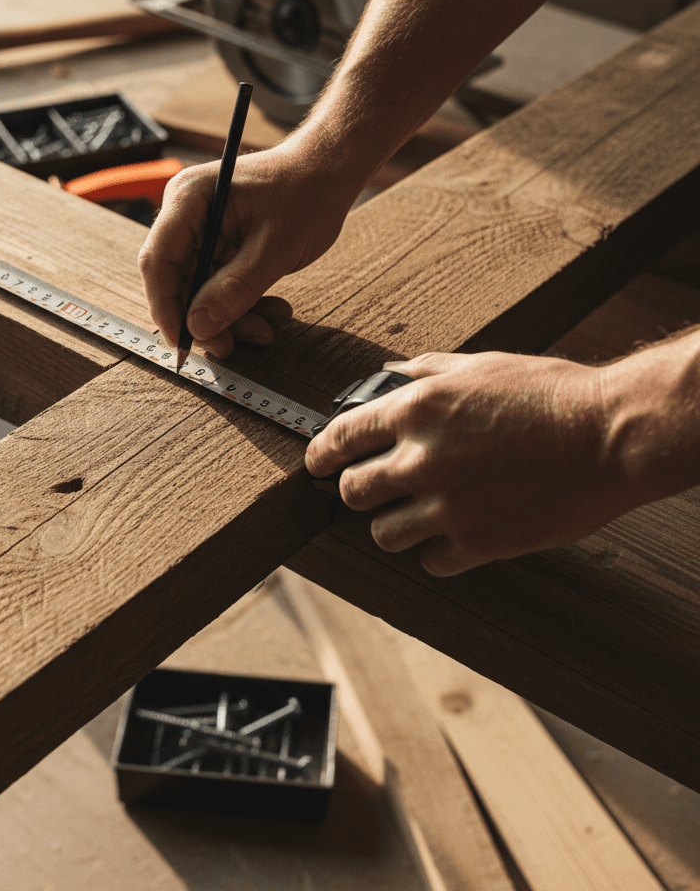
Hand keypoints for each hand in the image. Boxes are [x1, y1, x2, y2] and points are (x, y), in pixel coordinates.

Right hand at [138, 138, 357, 358]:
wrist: (329, 172)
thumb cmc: (307, 193)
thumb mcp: (275, 248)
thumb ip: (235, 289)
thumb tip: (198, 328)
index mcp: (188, 199)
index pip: (158, 261)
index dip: (165, 306)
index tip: (183, 342)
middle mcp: (186, 214)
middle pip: (175, 281)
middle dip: (203, 318)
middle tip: (230, 347)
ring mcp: (201, 231)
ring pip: (198, 290)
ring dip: (229, 317)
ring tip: (265, 330)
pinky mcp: (219, 246)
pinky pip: (218, 285)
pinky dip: (242, 304)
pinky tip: (272, 312)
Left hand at [305, 351, 635, 575]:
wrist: (611, 437)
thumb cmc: (550, 394)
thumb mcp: (480, 365)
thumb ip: (424, 372)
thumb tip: (386, 376)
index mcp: (416, 411)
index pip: (339, 439)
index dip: (320, 454)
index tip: (317, 465)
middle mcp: (421, 460)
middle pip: (351, 492)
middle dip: (358, 490)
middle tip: (376, 488)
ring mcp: (447, 507)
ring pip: (383, 534)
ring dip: (394, 524)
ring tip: (418, 513)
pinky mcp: (478, 544)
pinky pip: (431, 561)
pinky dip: (438, 551)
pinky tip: (455, 534)